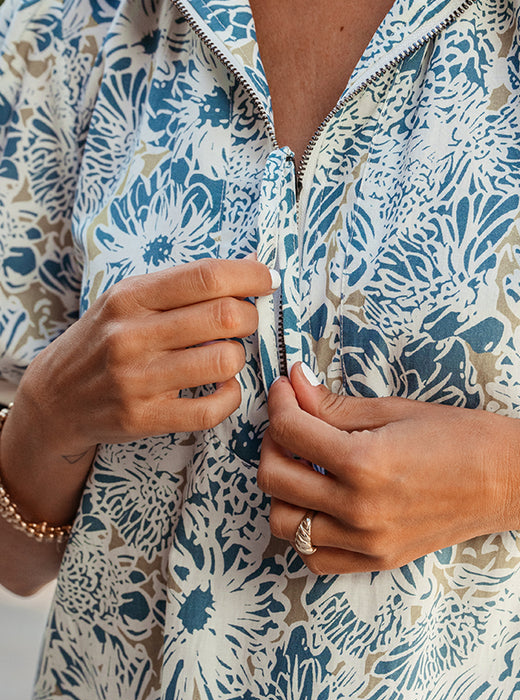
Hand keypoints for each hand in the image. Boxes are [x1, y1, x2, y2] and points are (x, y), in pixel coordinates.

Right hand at [20, 256, 276, 457]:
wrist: (55, 399)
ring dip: (238, 357)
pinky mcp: (143, 418)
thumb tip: (254, 265)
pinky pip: (211, 409)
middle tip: (245, 321)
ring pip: (223, 361)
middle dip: (250, 317)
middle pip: (223, 317)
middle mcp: (130, 336)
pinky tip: (221, 387)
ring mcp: (136, 380)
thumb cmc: (104, 341)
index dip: (250, 276)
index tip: (269, 279)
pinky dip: (229, 397)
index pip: (206, 277)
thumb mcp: (129, 301)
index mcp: (129, 297)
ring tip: (225, 355)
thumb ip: (185, 285)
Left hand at [258, 363, 519, 574]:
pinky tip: (320, 504)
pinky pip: (315, 557)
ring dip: (282, 490)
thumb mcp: (395, 410)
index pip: (290, 431)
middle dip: (272, 442)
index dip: (280, 402)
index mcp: (364, 463)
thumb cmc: (462, 437)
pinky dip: (305, 531)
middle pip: (274, 479)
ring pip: (285, 523)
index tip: (287, 390)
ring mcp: (366, 541)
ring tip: (304, 466)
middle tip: (291, 423)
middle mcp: (359, 509)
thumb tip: (294, 385)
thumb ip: (335, 405)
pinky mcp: (377, 559)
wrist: (510, 480)